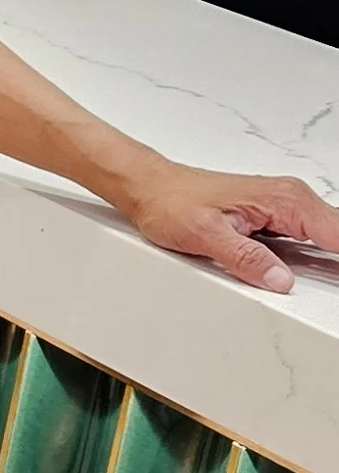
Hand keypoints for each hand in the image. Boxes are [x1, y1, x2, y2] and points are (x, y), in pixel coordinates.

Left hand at [112, 158, 338, 295]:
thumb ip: (247, 259)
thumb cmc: (173, 202)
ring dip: (332, 257)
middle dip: (338, 262)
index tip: (337, 280)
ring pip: (329, 234)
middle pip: (338, 234)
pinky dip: (321, 252)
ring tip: (330, 280)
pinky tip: (319, 270)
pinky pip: (311, 235)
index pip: (338, 232)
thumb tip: (280, 280)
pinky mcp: (276, 216)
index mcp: (283, 200)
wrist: (152, 187)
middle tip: (333, 285)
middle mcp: (290, 198)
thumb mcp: (207, 236)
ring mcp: (285, 206)